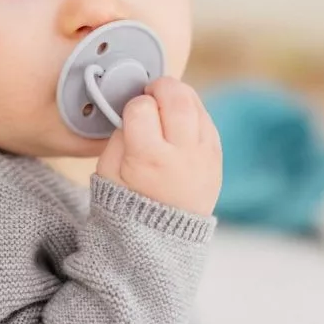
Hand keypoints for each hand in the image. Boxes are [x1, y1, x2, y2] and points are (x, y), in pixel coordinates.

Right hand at [96, 77, 221, 216]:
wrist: (161, 237)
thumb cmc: (128, 203)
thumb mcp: (107, 172)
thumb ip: (118, 136)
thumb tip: (134, 110)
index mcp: (148, 159)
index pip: (142, 108)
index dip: (133, 105)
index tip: (131, 114)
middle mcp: (181, 155)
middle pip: (177, 98)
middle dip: (161, 86)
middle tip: (150, 92)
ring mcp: (204, 157)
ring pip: (197, 104)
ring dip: (179, 95)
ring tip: (164, 103)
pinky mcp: (216, 159)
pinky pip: (208, 121)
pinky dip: (193, 112)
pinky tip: (179, 120)